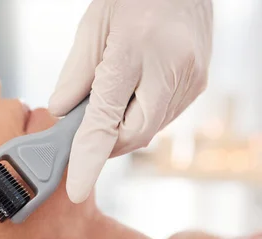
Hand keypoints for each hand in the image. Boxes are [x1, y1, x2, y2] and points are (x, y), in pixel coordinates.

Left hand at [49, 0, 212, 202]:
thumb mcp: (94, 25)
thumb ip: (76, 74)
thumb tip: (62, 113)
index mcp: (136, 50)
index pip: (107, 119)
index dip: (89, 158)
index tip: (77, 189)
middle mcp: (171, 72)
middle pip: (131, 134)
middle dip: (104, 137)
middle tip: (86, 122)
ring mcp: (190, 82)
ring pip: (146, 130)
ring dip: (122, 123)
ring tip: (116, 86)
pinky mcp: (198, 86)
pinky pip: (161, 117)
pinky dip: (140, 113)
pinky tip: (137, 86)